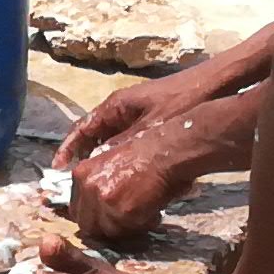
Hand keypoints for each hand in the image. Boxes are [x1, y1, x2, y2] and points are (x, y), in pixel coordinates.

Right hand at [55, 50, 235, 169]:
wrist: (216, 86)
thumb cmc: (183, 101)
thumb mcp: (149, 127)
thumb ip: (123, 144)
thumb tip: (99, 164)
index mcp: (115, 106)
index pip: (82, 128)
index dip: (68, 149)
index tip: (58, 169)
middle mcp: (123, 110)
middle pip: (95, 139)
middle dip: (87, 162)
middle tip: (81, 186)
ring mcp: (139, 117)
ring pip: (114, 145)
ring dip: (110, 164)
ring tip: (106, 188)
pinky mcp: (155, 125)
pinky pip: (134, 148)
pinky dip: (130, 164)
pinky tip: (138, 181)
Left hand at [69, 114, 218, 240]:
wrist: (165, 151)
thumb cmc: (144, 151)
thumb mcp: (108, 162)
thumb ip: (96, 183)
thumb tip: (95, 207)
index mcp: (81, 175)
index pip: (76, 210)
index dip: (93, 216)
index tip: (107, 217)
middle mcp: (88, 189)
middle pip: (87, 225)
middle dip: (105, 227)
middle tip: (124, 222)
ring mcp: (104, 202)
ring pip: (108, 232)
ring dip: (125, 228)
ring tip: (142, 215)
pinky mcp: (122, 213)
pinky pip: (129, 231)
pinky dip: (142, 225)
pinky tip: (153, 213)